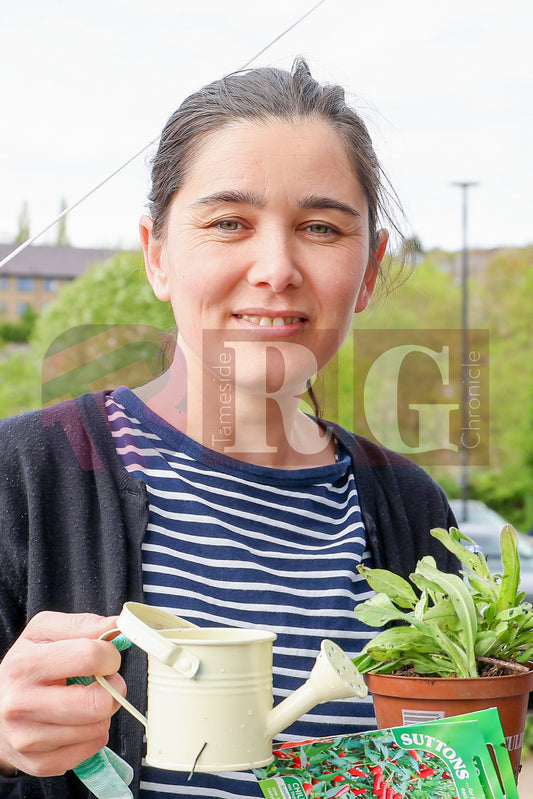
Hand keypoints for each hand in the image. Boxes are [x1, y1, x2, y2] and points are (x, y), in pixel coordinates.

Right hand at [0, 611, 125, 776]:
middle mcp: (21, 704)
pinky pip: (89, 750)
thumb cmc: (27, 665)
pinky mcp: (38, 763)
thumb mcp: (45, 632)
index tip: (107, 657)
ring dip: (103, 713)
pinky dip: (94, 736)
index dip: (110, 656)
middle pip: (97, 703)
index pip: (89, 657)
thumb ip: (83, 625)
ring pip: (97, 728)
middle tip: (105, 683)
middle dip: (113, 689)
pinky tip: (80, 722)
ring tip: (86, 701)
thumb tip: (118, 625)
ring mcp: (28, 738)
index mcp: (26, 665)